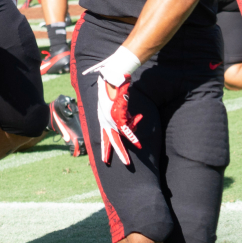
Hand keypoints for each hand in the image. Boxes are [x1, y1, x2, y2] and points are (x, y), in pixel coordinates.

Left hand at [83, 47, 142, 165]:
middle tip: (120, 164)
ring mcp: (110, 119)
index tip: (104, 158)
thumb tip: (133, 122)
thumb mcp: (115, 104)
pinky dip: (132, 138)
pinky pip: (127, 130)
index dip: (105, 147)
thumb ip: (123, 115)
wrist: (111, 78)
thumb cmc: (112, 88)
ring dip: (129, 140)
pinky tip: (138, 145)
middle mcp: (105, 120)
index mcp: (103, 118)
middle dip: (115, 153)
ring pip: (121, 137)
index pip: (104, 136)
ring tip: (133, 141)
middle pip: (111, 140)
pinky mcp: (117, 116)